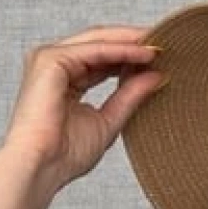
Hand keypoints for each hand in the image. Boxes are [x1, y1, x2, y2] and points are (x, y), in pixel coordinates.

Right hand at [0, 25, 168, 189]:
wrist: (41, 168)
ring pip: (98, 41)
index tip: (161, 58)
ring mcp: (50, 59)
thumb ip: (130, 97)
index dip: (131, 56)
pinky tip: (144, 54)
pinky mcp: (51, 60)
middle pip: (99, 43)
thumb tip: (156, 76)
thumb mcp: (109, 121)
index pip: (101, 59)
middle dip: (133, 41)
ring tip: (160, 45)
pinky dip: (121, 50)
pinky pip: (94, 49)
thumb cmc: (64, 155)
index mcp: (64, 80)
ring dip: (130, 42)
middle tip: (166, 43)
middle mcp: (55, 64)